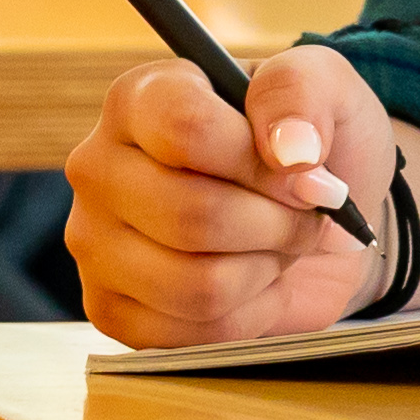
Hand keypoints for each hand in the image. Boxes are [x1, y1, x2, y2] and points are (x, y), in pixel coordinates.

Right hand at [68, 39, 391, 344]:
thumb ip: (300, 92)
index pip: (184, 128)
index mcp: (139, 99)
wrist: (316, 215)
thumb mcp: (323, 86)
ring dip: (266, 268)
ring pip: (196, 284)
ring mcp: (97, 245)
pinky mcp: (112, 310)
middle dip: (275, 223)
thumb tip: (292, 147)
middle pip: (192, 215)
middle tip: (303, 212)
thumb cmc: (307, 143)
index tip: (306, 166)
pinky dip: (251, 314)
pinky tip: (256, 280)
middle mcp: (100, 168)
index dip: (259, 159)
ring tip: (279, 242)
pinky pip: (196, 333)